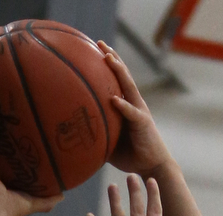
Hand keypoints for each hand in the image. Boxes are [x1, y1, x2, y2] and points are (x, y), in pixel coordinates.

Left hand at [98, 41, 173, 175]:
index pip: (117, 79)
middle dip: (112, 57)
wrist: (152, 166)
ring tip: (108, 58)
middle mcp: (134, 103)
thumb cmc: (130, 155)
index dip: (108, 64)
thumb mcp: (108, 140)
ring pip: (128, 86)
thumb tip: (70, 134)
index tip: (95, 49)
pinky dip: (122, 106)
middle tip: (99, 43)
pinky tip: (113, 99)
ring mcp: (139, 111)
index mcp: (127, 105)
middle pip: (123, 75)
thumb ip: (95, 132)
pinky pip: (131, 113)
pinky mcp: (143, 124)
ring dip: (119, 71)